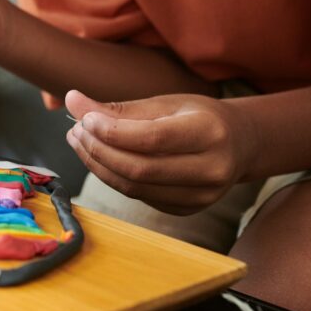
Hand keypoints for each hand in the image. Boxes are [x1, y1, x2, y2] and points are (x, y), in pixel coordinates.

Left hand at [64, 90, 257, 214]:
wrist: (239, 144)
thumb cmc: (198, 116)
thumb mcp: (165, 103)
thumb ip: (119, 107)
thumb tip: (72, 100)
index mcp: (210, 133)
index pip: (152, 138)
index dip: (111, 131)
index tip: (84, 118)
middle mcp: (211, 169)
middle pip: (139, 169)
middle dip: (98, 150)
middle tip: (75, 131)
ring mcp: (201, 196)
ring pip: (135, 188)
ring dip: (98, 166)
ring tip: (80, 142)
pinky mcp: (187, 210)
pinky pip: (139, 196)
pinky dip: (113, 177)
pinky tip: (100, 158)